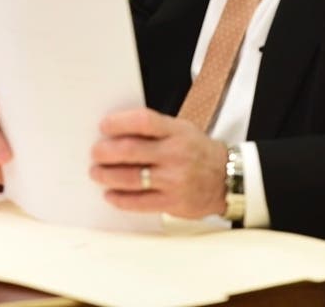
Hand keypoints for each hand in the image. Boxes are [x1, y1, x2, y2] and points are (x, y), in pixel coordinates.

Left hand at [90, 108, 228, 218]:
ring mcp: (175, 180)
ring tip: (96, 173)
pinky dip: (121, 199)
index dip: (119, 122)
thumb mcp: (181, 129)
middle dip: (106, 151)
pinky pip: (140, 202)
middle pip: (131, 150)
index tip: (103, 126)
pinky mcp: (174, 203)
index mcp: (176, 132)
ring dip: (107, 175)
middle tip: (94, 153)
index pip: (143, 121)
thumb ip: (153, 129)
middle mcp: (175, 154)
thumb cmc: (196, 151)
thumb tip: (113, 131)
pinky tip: (110, 194)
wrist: (229, 179)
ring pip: (131, 178)